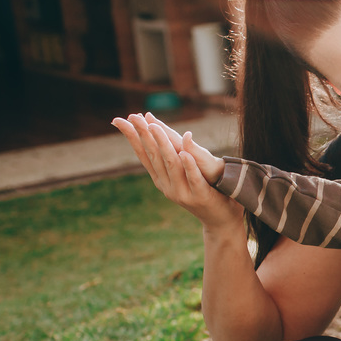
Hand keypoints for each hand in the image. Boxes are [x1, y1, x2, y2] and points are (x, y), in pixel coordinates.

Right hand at [112, 112, 239, 227]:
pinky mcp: (201, 196)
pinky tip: (184, 153)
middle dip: (143, 135)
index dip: (132, 137)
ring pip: (171, 164)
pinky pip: (193, 178)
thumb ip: (172, 161)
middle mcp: (168, 186)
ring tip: (155, 127)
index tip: (119, 121)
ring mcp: (182, 192)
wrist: (220, 222)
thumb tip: (157, 139)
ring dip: (163, 145)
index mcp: (162, 180)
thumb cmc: (204, 195)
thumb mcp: (183, 176)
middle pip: (154, 156)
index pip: (144, 155)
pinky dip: (189, 165)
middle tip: (133, 117)